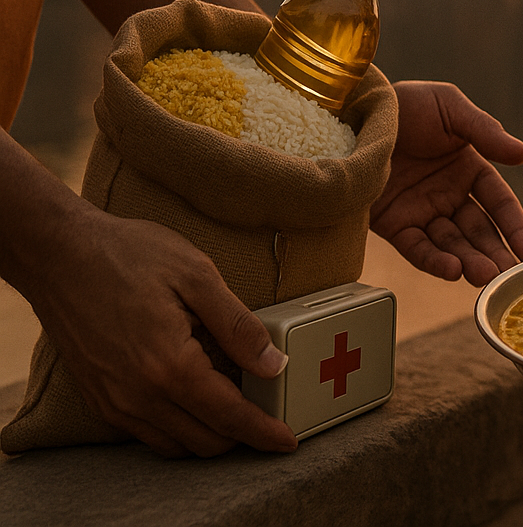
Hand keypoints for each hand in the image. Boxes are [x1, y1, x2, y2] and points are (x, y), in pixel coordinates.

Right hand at [30, 206, 295, 457]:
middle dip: (241, 433)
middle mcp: (138, 396)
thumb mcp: (198, 276)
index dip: (263, 432)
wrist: (58, 253)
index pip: (229, 417)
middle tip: (266, 407)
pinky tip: (193, 391)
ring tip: (232, 395)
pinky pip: (147, 432)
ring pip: (175, 444)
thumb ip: (238, 326)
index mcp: (169, 367)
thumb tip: (274, 364)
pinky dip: (178, 424)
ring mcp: (114, 401)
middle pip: (205, 441)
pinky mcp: (99, 398)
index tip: (287, 441)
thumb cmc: (128, 256)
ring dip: (209, 431)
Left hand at [371, 80, 522, 285]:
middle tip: (511, 276)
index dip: (517, 228)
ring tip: (484, 276)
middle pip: (479, 231)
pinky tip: (452, 270)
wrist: (351, 112)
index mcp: (468, 168)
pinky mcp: (393, 224)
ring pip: (452, 244)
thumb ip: (485, 132)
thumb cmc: (404, 104)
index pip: (500, 203)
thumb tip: (522, 154)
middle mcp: (448, 195)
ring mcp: (421, 212)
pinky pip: (417, 247)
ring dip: (470, 262)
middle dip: (496, 254)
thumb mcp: (449, 108)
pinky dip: (435, 261)